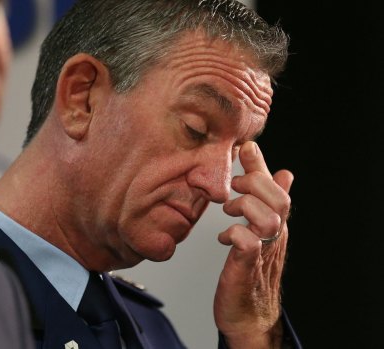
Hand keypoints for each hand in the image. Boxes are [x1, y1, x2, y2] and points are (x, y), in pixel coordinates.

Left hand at [214, 141, 292, 347]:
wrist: (248, 316)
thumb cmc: (250, 272)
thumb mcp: (259, 232)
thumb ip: (267, 203)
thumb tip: (283, 173)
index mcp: (275, 225)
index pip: (277, 188)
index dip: (262, 166)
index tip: (246, 146)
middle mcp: (273, 237)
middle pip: (279, 200)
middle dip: (255, 184)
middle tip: (235, 185)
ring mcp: (262, 253)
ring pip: (269, 219)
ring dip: (245, 207)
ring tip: (227, 210)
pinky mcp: (246, 269)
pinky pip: (248, 245)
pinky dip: (235, 234)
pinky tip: (223, 237)